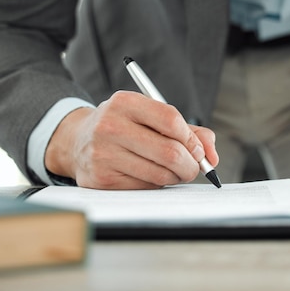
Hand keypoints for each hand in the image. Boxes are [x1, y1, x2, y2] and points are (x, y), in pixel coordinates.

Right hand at [44, 91, 218, 188]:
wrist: (77, 141)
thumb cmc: (124, 127)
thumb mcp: (151, 117)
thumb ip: (188, 131)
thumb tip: (211, 155)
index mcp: (125, 102)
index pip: (171, 119)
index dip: (192, 139)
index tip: (199, 150)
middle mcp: (110, 125)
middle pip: (168, 151)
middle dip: (190, 164)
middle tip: (194, 168)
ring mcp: (102, 153)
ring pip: (159, 174)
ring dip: (175, 177)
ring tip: (174, 172)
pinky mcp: (100, 179)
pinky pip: (144, 188)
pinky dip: (157, 185)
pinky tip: (151, 176)